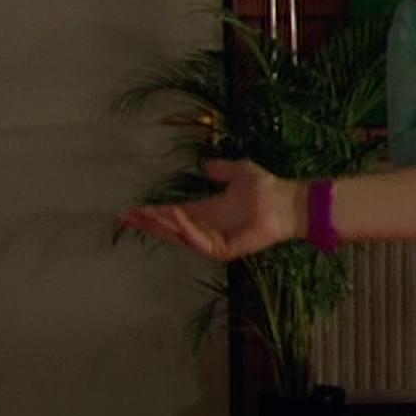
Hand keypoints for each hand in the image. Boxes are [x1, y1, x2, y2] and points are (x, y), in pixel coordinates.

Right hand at [120, 158, 300, 261]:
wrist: (288, 202)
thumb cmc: (267, 188)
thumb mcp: (238, 172)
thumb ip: (221, 170)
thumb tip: (205, 165)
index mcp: (207, 211)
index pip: (173, 214)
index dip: (153, 212)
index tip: (132, 210)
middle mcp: (208, 227)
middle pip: (171, 228)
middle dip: (149, 223)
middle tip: (127, 217)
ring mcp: (215, 240)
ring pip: (182, 236)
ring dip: (164, 226)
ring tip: (147, 214)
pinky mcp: (226, 249)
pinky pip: (201, 242)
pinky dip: (188, 230)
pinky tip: (176, 217)